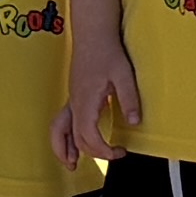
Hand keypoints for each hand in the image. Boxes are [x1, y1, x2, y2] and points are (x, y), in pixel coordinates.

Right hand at [50, 36, 137, 178]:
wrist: (93, 33)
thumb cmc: (107, 51)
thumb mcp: (124, 75)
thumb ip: (129, 99)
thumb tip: (135, 122)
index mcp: (86, 102)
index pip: (89, 137)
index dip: (103, 150)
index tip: (119, 152)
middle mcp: (75, 103)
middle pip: (76, 138)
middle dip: (92, 153)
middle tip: (113, 155)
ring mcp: (72, 99)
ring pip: (60, 130)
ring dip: (63, 148)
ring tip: (70, 163)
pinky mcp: (74, 95)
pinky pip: (63, 121)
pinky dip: (64, 136)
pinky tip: (72, 142)